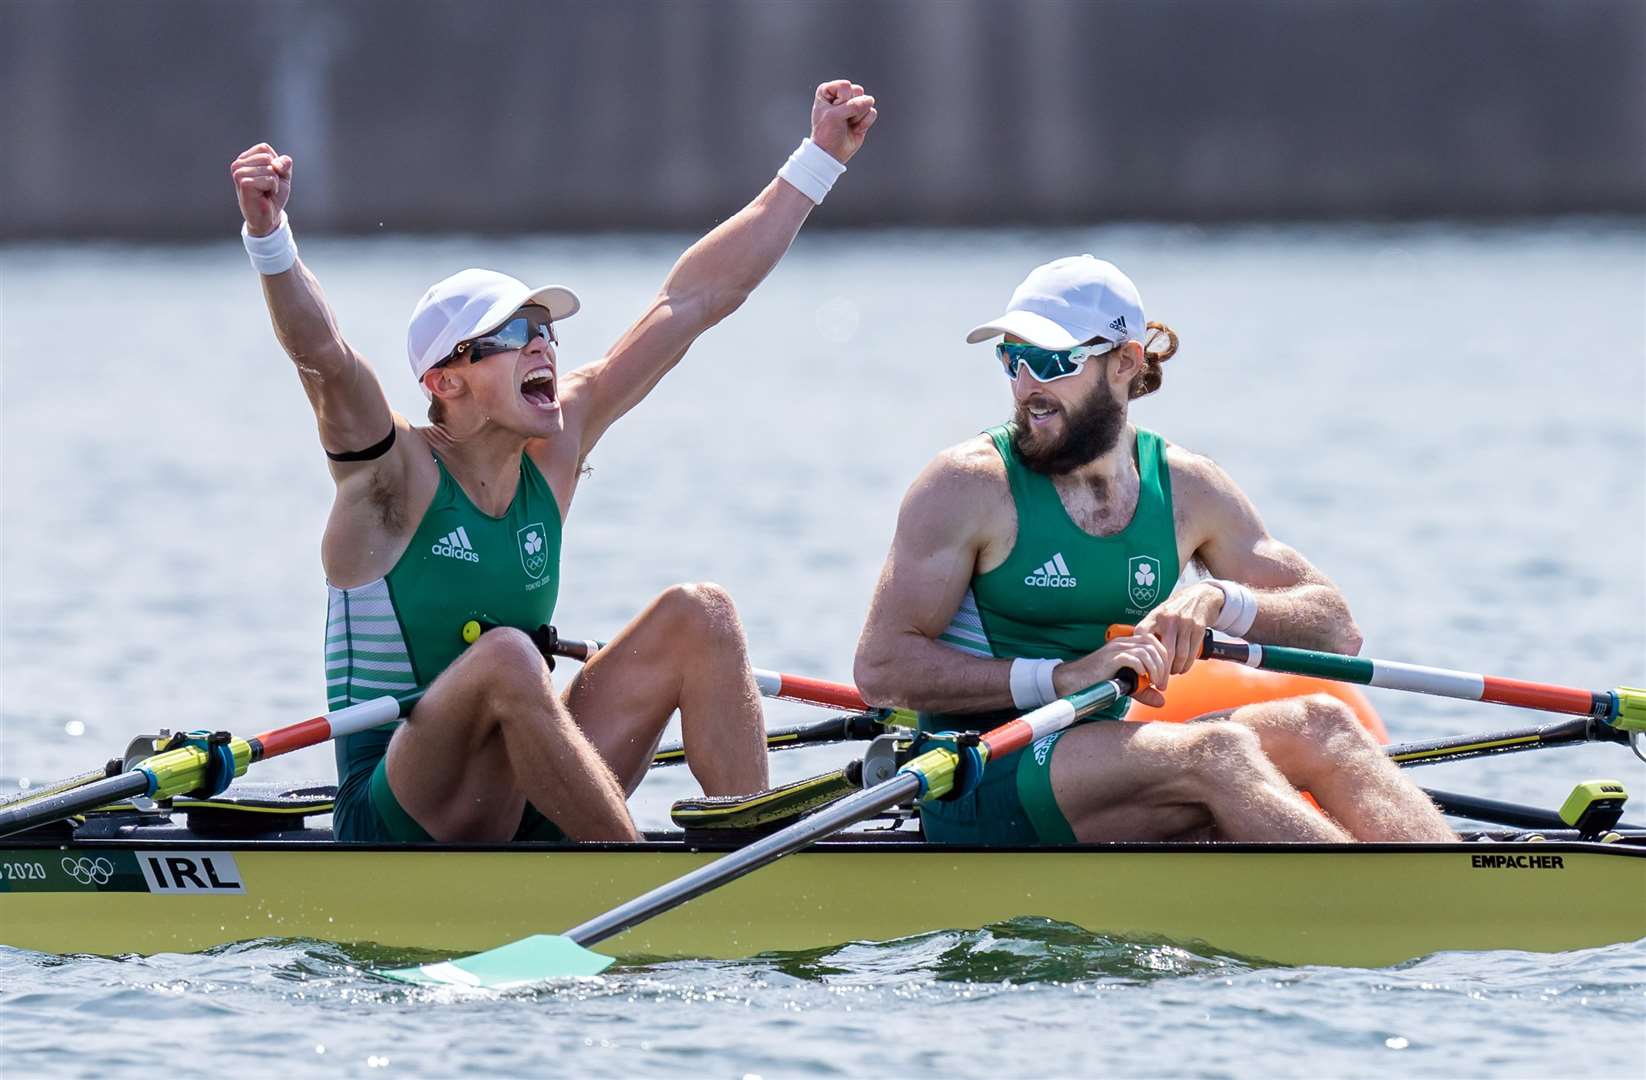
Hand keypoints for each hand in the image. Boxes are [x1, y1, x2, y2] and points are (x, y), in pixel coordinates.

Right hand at [231, 143, 292, 236]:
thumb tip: (276, 163)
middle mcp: (238, 164)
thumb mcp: (283, 175)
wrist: (268, 217)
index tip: (269, 177)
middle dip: (275, 174)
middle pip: (267, 157)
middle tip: (267, 187)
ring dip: (274, 182)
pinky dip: (273, 188)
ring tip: (265, 192)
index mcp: (244, 159)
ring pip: (270, 168)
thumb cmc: (273, 195)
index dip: (273, 163)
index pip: (264, 148)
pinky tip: (264, 196)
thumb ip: (284, 163)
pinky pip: (270, 179)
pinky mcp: (243, 183)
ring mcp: (239, 173)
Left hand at [808, 79, 876, 163]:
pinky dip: (864, 123)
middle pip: (858, 91)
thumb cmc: (827, 133)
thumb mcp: (835, 116)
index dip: (842, 101)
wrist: (831, 153)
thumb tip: (870, 100)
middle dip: (851, 108)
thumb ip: (853, 106)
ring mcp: (853, 105)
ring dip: (857, 116)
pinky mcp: (863, 115)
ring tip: (847, 124)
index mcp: (828, 91)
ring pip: (867, 101)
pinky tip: (854, 129)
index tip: (832, 112)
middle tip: (841, 119)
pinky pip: (872, 112)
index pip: (845, 86)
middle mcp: (841, 95)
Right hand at [1053, 633, 1168, 707]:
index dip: (1164, 658)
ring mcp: (1116, 649)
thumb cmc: (1097, 682)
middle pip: (1154, 644)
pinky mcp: (1110, 658)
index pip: (1155, 642)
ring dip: (1155, 668)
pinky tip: (1141, 678)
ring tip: (1155, 683)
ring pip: (1146, 651)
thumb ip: (1144, 691)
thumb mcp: (1125, 685)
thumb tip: (1162, 701)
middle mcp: (1123, 642)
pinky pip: (1132, 658)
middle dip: (1163, 664)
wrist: (1073, 681)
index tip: (1164, 677)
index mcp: (1127, 644)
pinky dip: (1142, 668)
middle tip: (1162, 683)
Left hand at [1135, 582, 1222, 675]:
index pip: (1141, 634)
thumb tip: (1137, 654)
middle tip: (1159, 683)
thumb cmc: (1175, 609)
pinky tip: (1182, 668)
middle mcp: (1168, 619)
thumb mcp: (1159, 614)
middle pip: (1164, 652)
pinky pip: (1191, 653)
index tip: (1142, 667)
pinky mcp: (1198, 628)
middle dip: (1161, 672)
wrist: (1200, 596)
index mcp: (1155, 616)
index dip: (1141, 652)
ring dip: (1175, 669)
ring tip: (1171, 673)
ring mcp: (1184, 623)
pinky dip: (1186, 665)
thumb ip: (1149, 631)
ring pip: (1179, 655)